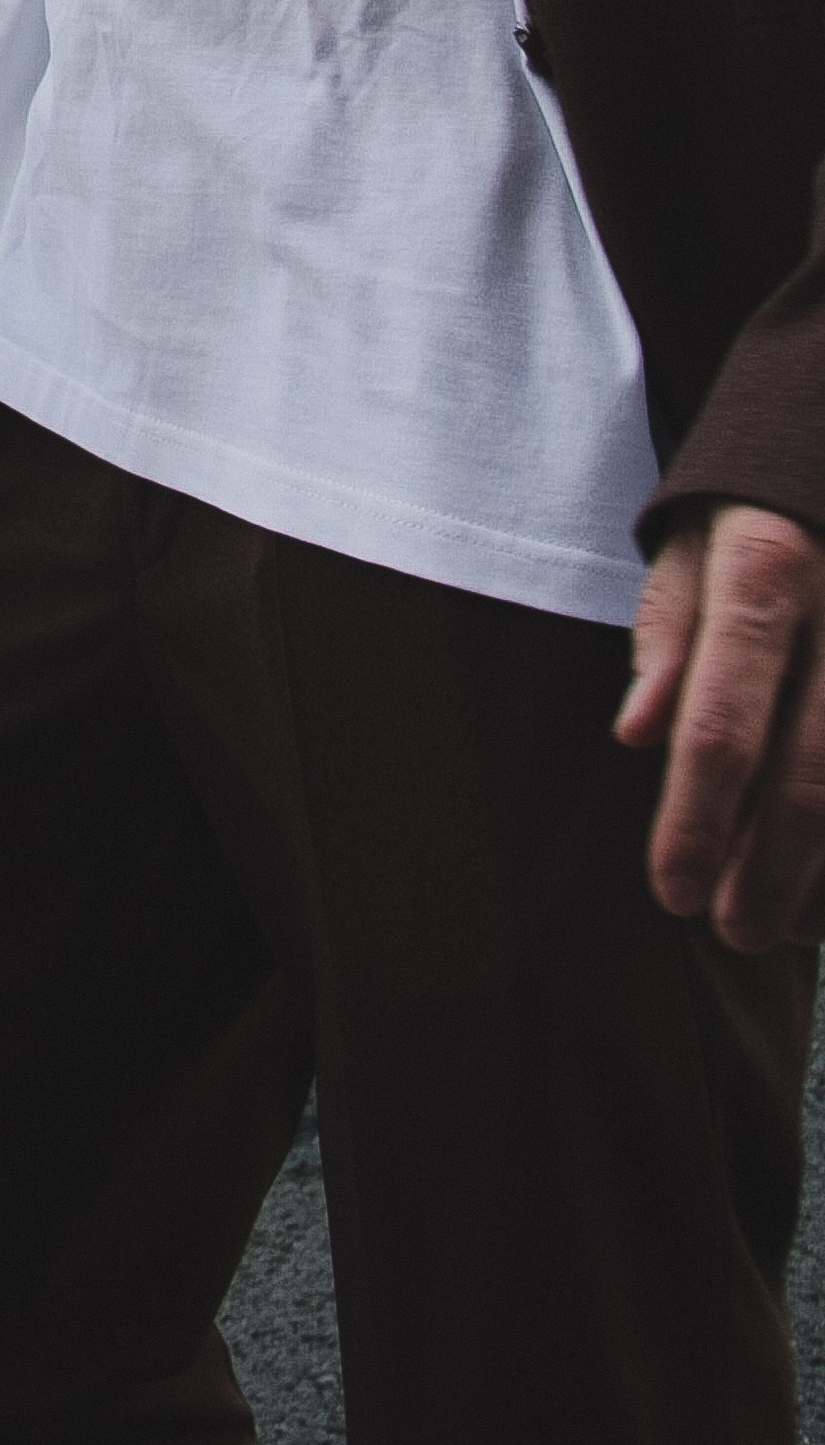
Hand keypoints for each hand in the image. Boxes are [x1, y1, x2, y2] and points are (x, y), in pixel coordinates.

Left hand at [617, 501, 824, 949]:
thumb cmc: (756, 511)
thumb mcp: (692, 539)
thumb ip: (668, 636)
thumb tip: (637, 736)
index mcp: (765, 571)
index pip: (722, 725)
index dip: (696, 822)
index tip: (672, 891)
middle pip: (809, 777)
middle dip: (768, 873)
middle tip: (731, 934)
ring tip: (785, 929)